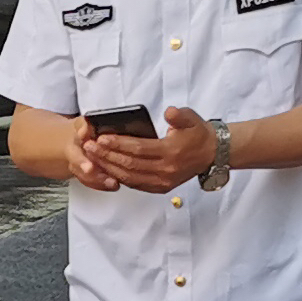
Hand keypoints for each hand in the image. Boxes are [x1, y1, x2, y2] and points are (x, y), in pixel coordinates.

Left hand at [93, 107, 212, 196]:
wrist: (212, 153)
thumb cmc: (198, 133)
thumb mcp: (191, 118)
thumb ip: (179, 115)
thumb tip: (169, 112)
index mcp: (171, 152)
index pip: (138, 149)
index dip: (118, 144)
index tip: (101, 138)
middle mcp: (165, 170)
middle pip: (129, 164)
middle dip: (107, 156)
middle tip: (89, 147)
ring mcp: (163, 181)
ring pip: (129, 177)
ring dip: (109, 168)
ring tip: (92, 158)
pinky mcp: (161, 187)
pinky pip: (136, 184)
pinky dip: (119, 177)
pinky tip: (107, 169)